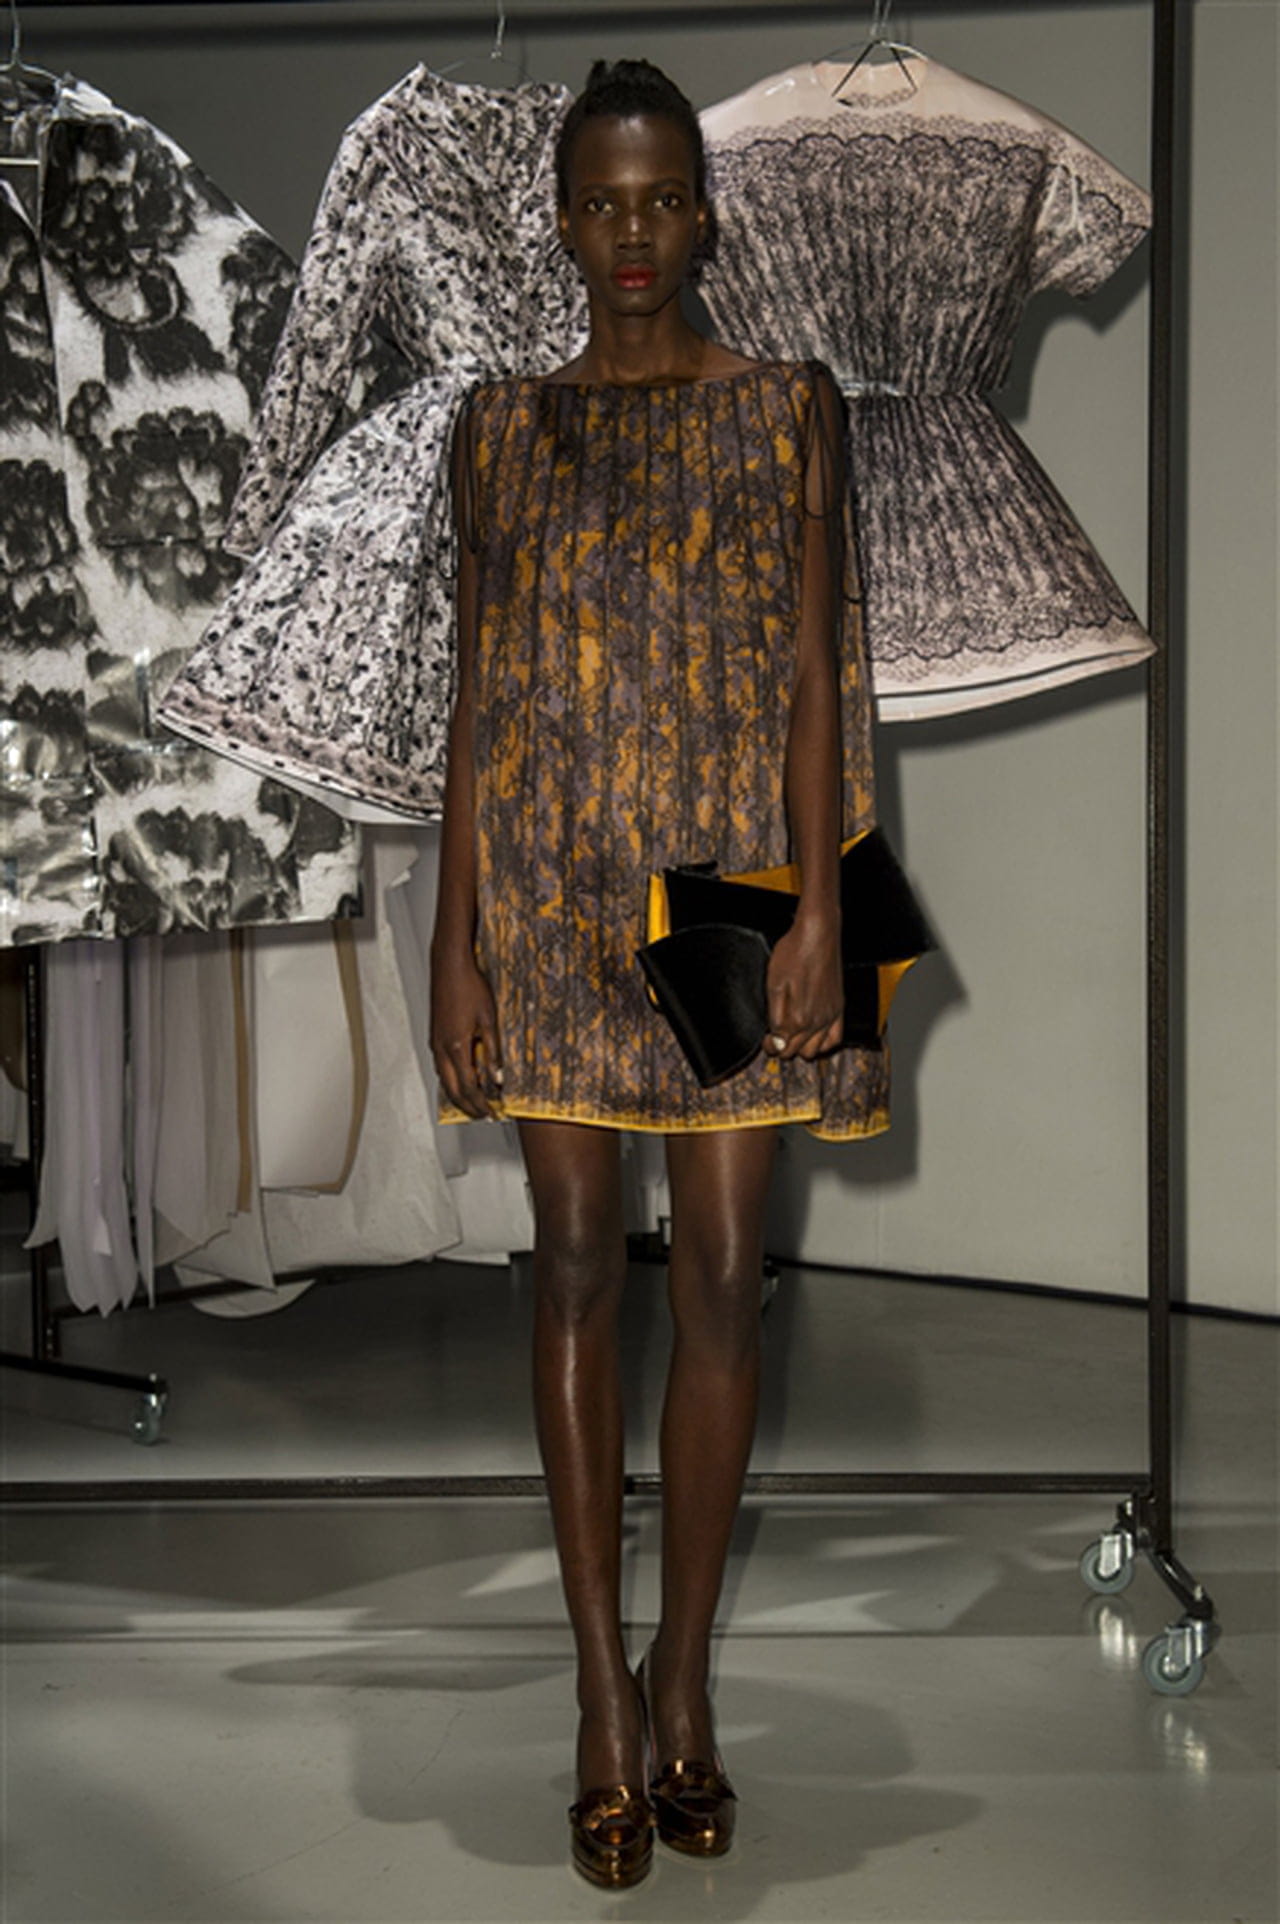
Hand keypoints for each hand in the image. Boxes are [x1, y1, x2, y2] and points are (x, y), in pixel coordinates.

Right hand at [430, 949, 503, 1118]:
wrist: (449, 966)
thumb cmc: (470, 987)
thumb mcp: (489, 1020)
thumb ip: (493, 1052)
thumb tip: (498, 1078)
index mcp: (456, 1047)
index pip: (468, 1087)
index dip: (480, 1103)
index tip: (491, 1112)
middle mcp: (442, 1049)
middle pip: (452, 1090)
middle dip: (468, 1106)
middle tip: (482, 1115)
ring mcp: (436, 1043)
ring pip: (444, 1080)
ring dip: (459, 1095)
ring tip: (474, 1103)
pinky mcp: (435, 1036)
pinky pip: (442, 1067)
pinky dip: (452, 1080)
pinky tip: (461, 1079)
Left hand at [764, 911, 842, 1062]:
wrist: (818, 934)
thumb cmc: (794, 953)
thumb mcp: (774, 985)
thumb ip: (775, 1016)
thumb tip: (775, 1038)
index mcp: (798, 1018)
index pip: (781, 1046)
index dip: (770, 1045)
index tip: (765, 1039)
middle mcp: (817, 1021)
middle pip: (796, 1051)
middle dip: (783, 1046)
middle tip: (775, 1036)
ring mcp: (830, 1015)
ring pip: (816, 1050)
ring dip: (802, 1047)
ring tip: (792, 1034)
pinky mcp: (839, 1007)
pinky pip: (835, 1038)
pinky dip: (823, 1042)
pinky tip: (813, 1034)